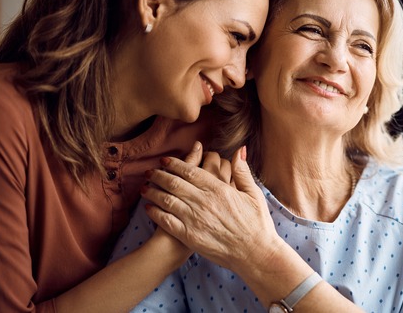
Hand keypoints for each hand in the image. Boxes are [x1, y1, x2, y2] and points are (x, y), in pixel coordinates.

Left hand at [141, 145, 279, 270]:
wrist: (255, 253)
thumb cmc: (257, 223)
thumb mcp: (254, 193)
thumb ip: (243, 171)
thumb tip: (239, 149)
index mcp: (218, 189)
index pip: (190, 171)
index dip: (174, 164)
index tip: (164, 160)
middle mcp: (204, 202)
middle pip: (174, 183)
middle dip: (158, 175)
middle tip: (149, 171)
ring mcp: (195, 219)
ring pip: (166, 200)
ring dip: (152, 192)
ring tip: (144, 187)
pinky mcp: (190, 236)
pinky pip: (167, 221)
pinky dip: (155, 213)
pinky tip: (148, 208)